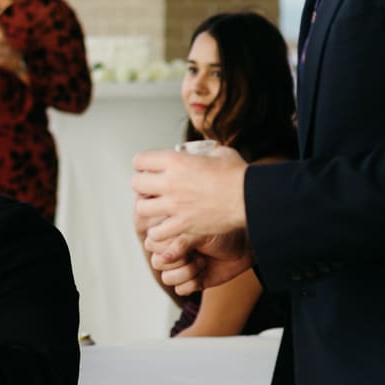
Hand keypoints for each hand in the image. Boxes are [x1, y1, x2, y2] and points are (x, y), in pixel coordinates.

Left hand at [131, 148, 247, 243]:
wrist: (249, 198)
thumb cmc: (238, 175)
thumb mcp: (220, 153)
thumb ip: (206, 153)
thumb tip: (205, 153)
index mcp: (176, 161)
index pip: (140, 160)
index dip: (142, 164)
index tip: (147, 169)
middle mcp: (170, 182)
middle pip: (136, 183)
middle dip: (142, 186)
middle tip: (151, 189)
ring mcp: (174, 205)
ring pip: (141, 208)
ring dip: (147, 208)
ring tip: (156, 209)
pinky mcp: (182, 225)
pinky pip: (156, 232)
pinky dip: (157, 232)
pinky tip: (164, 228)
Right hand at [144, 226, 253, 296]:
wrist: (245, 244)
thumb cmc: (223, 231)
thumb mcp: (200, 231)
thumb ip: (180, 242)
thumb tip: (163, 258)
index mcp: (170, 233)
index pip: (151, 243)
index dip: (166, 245)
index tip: (186, 240)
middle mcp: (172, 251)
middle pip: (156, 262)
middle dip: (177, 260)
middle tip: (195, 252)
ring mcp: (181, 267)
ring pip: (166, 278)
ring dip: (185, 272)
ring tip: (201, 263)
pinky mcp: (191, 281)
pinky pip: (180, 289)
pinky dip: (193, 283)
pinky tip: (205, 273)